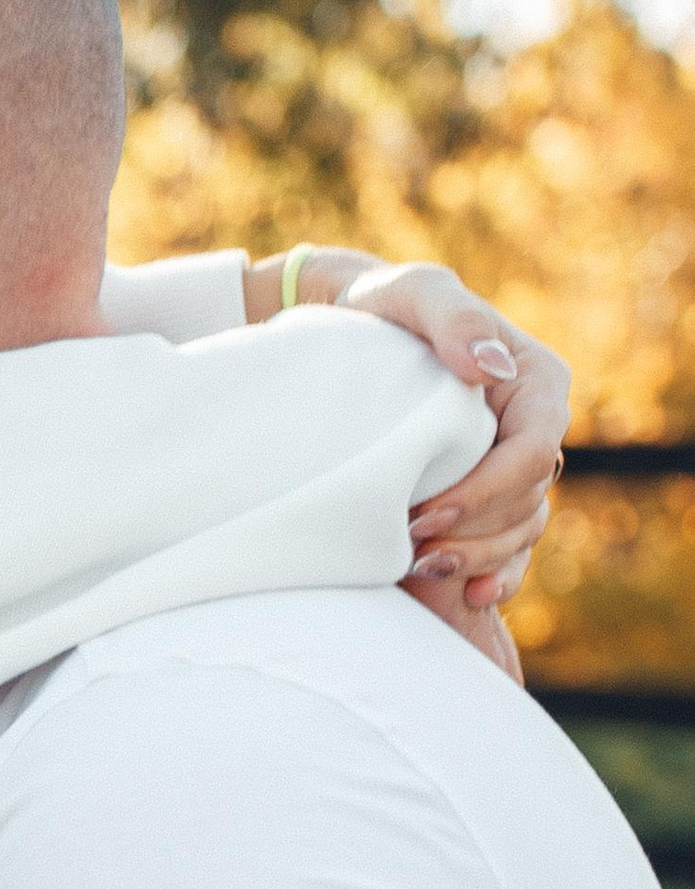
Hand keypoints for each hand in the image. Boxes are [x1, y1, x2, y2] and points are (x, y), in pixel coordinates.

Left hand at [256, 247, 568, 630]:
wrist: (353, 329)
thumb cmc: (388, 304)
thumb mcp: (415, 292)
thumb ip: (454, 320)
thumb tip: (489, 367)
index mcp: (535, 383)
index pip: (531, 452)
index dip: (485, 492)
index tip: (425, 513)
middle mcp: (534, 428)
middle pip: (527, 501)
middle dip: (474, 533)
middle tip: (411, 548)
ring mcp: (512, 465)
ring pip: (519, 530)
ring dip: (477, 558)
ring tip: (422, 570)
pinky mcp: (488, 494)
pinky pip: (510, 546)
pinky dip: (495, 574)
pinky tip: (471, 595)